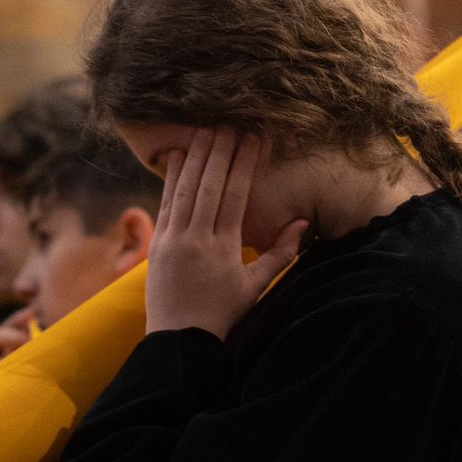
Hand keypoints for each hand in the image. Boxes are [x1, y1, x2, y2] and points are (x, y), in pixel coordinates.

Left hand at [145, 128, 306, 338]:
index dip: (243, 163)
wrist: (179, 339)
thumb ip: (281, 254)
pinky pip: (166, 202)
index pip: (235, 195)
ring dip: (196, 156)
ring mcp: (173, 239)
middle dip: (219, 150)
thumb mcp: (256, 287)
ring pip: (185, 188)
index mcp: (224, 247)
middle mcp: (196, 238)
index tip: (252, 139)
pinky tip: (179, 155)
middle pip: (209, 184)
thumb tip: (304, 223)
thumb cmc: (223, 314)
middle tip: (229, 122)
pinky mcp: (157, 243)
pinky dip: (172, 177)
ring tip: (205, 129)